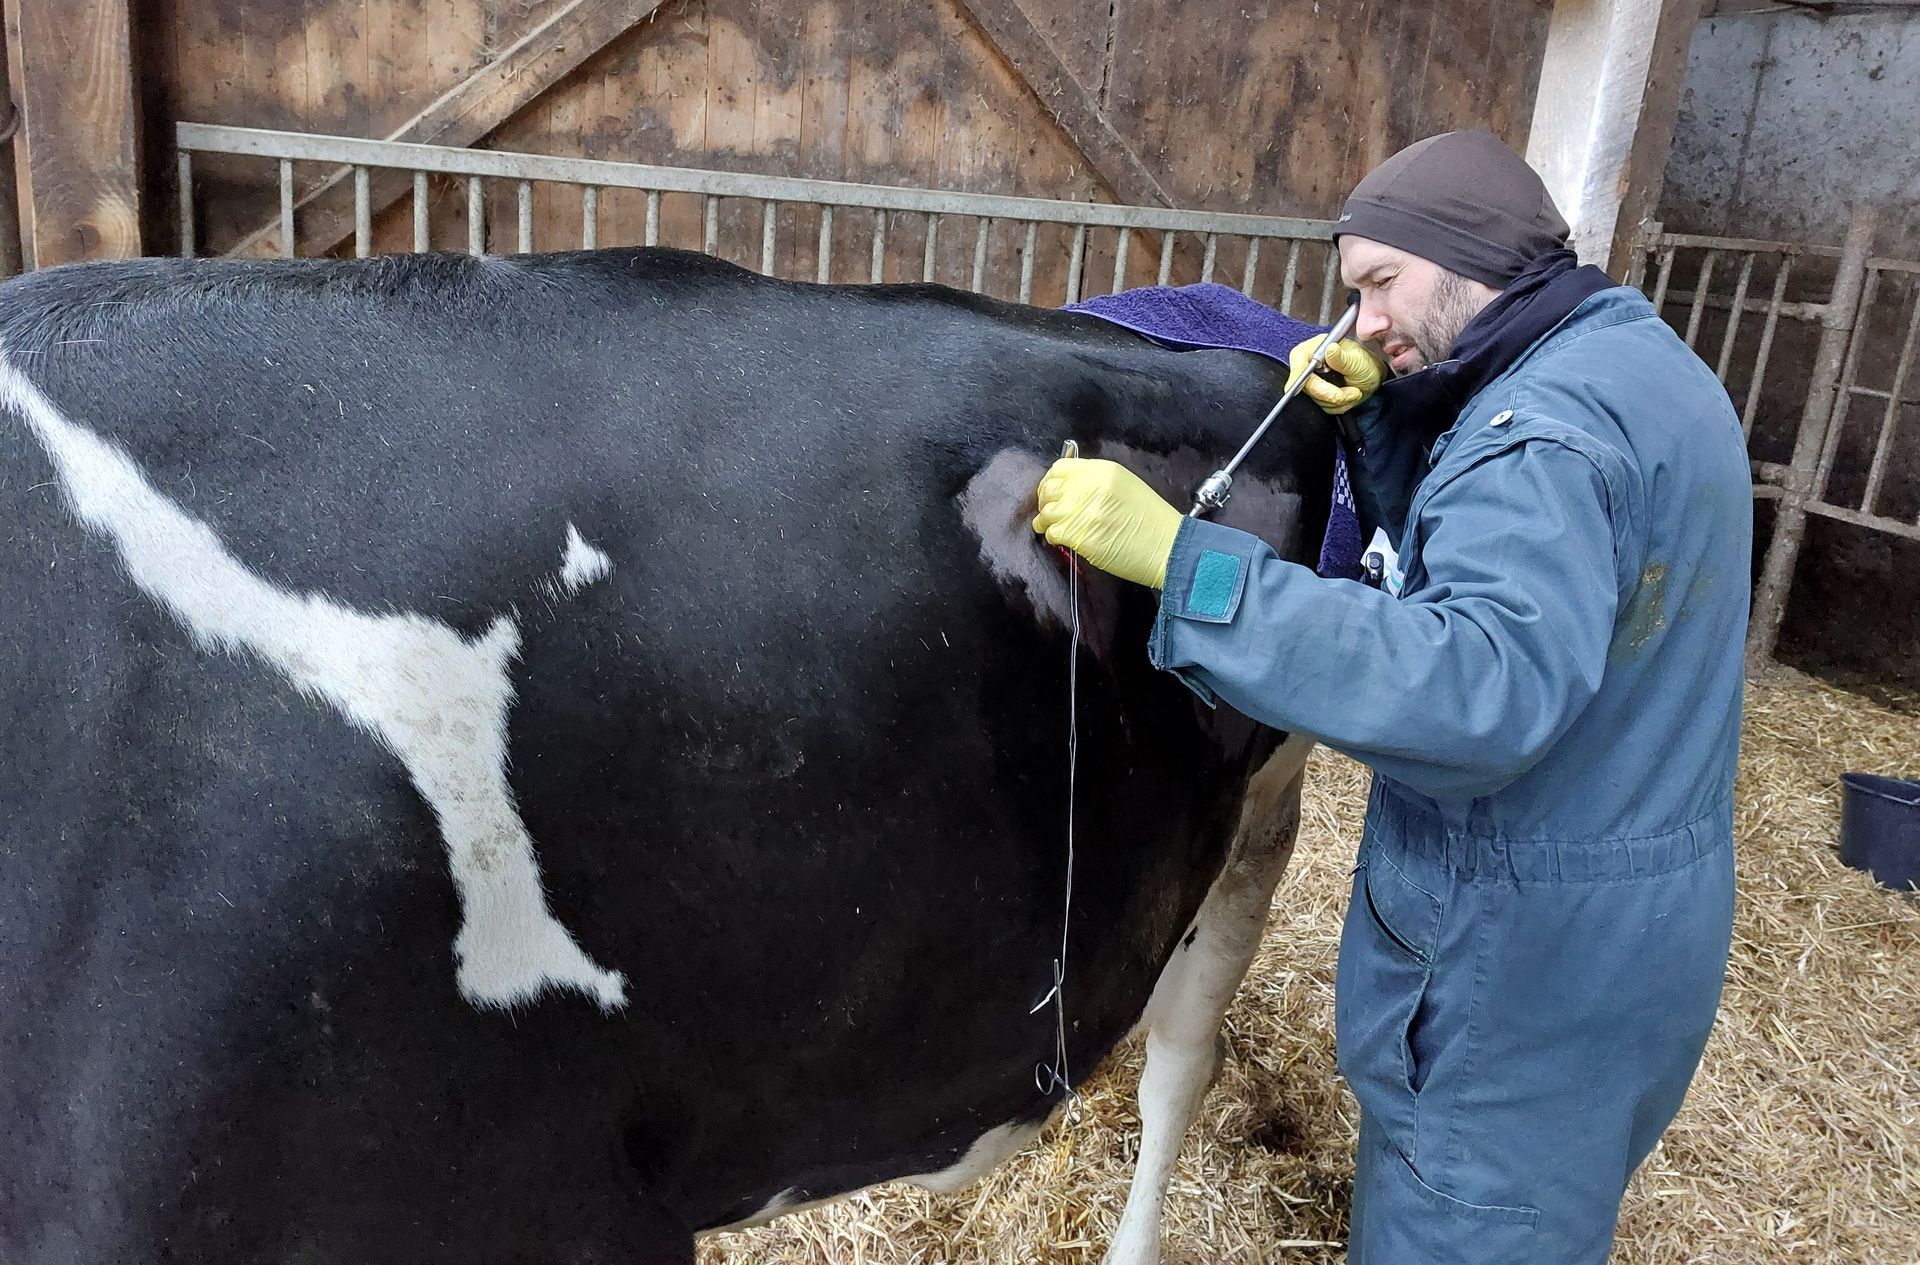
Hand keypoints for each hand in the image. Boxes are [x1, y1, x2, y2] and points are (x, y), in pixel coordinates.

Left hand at [1032, 457, 1182, 588]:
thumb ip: (1097, 483)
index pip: (1060, 469)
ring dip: (1046, 521)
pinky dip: (1052, 536)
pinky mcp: (1079, 534)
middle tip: (1049, 511)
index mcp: (1102, 471)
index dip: (1051, 481)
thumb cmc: (1152, 521)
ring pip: (1047, 512)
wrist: (1168, 547)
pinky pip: (1052, 532)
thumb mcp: (1125, 486)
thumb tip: (1070, 489)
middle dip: (1045, 501)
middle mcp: (1089, 486)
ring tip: (1050, 527)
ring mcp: (1082, 510)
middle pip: (1050, 489)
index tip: (1052, 492)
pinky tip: (1060, 539)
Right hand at [1286, 335, 1383, 414]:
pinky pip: (1322, 406)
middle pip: (1305, 383)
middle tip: (1351, 392)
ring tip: (1353, 391)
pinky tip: (1347, 395)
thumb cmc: (1367, 365)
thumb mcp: (1358, 360)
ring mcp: (1315, 379)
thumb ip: (1342, 358)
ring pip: (1315, 397)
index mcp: (1319, 347)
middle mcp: (1313, 362)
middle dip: (1328, 392)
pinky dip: (1337, 405)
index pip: (1299, 358)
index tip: (1297, 387)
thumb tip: (1330, 349)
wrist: (1374, 380)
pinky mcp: (1318, 394)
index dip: (1296, 373)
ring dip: (1337, 399)